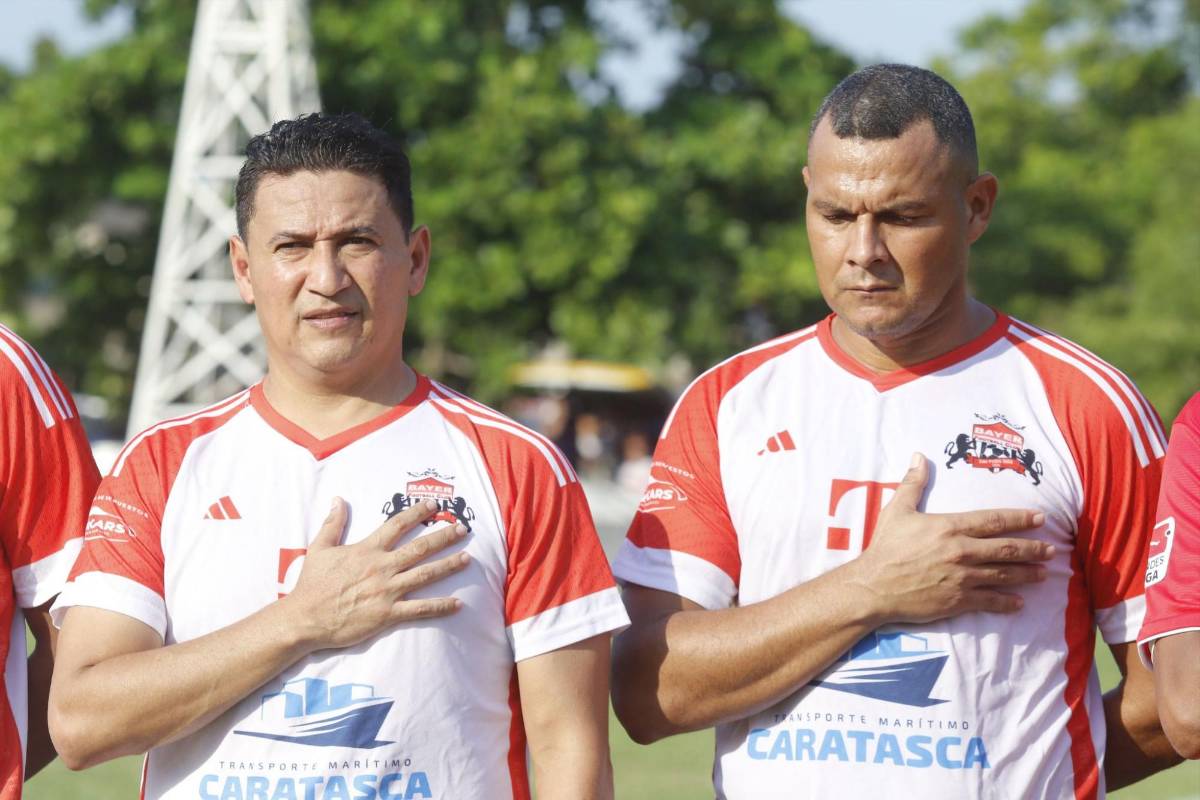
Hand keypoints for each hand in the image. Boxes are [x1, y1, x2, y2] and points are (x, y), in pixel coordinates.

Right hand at [284, 497, 468, 649]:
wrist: (305, 618)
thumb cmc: (311, 584)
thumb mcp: (319, 548)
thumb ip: (333, 523)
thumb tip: (337, 499)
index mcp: (367, 549)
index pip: (397, 525)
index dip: (417, 513)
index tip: (434, 505)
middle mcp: (382, 567)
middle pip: (420, 548)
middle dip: (444, 537)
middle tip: (463, 529)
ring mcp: (387, 591)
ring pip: (425, 575)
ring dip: (449, 566)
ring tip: (468, 558)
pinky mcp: (388, 614)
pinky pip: (420, 609)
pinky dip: (440, 606)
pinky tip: (457, 604)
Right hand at [850, 453, 1052, 624]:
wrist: (874, 586)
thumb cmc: (885, 547)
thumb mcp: (897, 510)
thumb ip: (913, 484)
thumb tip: (920, 457)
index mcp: (950, 527)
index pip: (994, 521)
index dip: (1020, 518)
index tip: (1040, 518)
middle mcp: (962, 551)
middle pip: (1007, 549)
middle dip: (1033, 549)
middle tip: (1051, 550)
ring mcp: (962, 578)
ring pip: (1003, 575)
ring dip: (1027, 574)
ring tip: (1043, 574)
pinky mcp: (957, 600)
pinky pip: (989, 601)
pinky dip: (1007, 602)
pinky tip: (1019, 602)